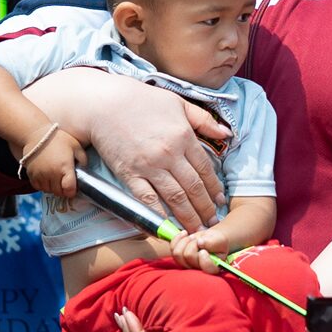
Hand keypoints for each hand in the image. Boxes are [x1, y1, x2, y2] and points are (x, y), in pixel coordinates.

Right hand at [19, 126, 84, 198]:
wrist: (37, 134)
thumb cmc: (59, 139)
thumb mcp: (76, 146)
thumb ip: (83, 161)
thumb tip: (84, 173)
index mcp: (64, 167)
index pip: (69, 190)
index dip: (72, 191)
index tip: (73, 187)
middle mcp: (51, 173)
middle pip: (59, 192)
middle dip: (63, 189)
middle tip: (65, 181)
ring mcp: (40, 175)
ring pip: (48, 191)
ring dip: (53, 187)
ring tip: (56, 177)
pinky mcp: (31, 175)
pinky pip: (38, 187)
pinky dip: (43, 185)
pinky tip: (47, 176)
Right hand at [31, 71, 226, 230]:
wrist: (104, 103)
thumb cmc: (142, 100)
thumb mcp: (179, 103)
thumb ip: (204, 120)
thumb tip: (227, 134)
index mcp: (184, 136)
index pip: (205, 169)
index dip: (214, 188)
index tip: (219, 201)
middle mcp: (170, 154)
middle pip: (193, 188)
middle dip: (205, 208)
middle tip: (212, 223)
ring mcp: (149, 166)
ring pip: (175, 198)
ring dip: (188, 217)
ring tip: (196, 231)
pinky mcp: (129, 174)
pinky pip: (147, 200)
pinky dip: (159, 216)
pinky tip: (167, 227)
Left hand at [171, 225, 236, 272]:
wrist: (210, 239)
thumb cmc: (217, 241)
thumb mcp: (220, 240)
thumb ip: (213, 242)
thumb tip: (200, 242)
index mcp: (213, 268)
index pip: (207, 269)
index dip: (204, 260)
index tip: (204, 251)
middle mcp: (198, 269)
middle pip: (189, 256)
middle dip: (193, 243)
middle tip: (199, 239)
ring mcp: (187, 264)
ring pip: (178, 253)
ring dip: (185, 241)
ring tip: (192, 237)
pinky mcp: (179, 257)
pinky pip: (172, 248)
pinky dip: (177, 238)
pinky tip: (184, 233)